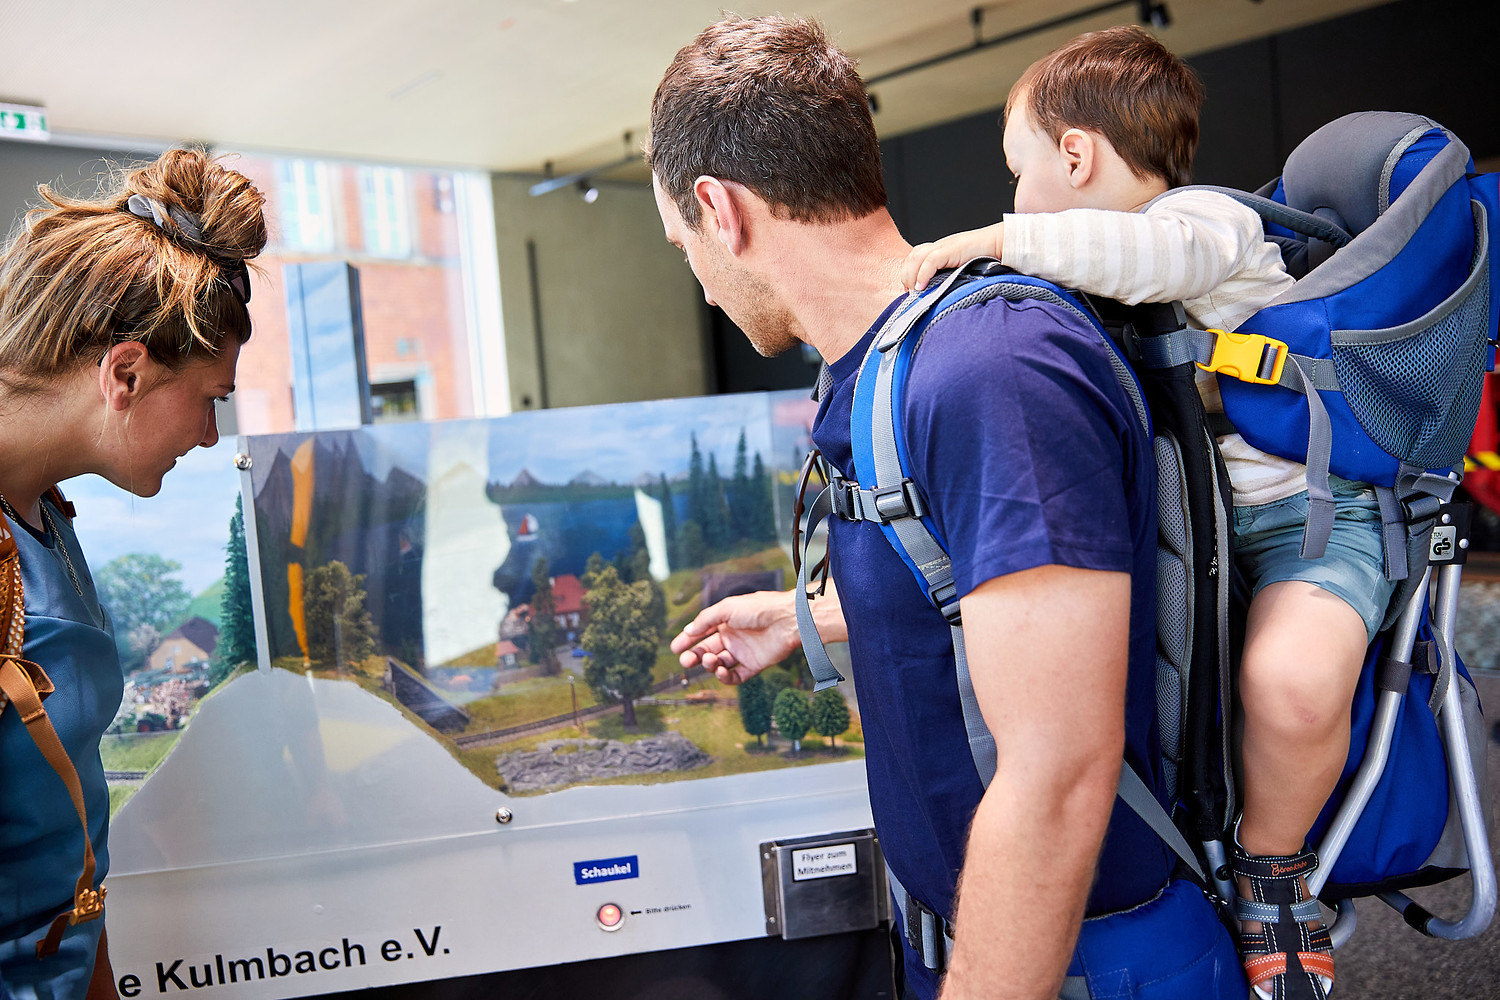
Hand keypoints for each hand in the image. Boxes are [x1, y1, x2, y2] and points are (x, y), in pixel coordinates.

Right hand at [670, 590, 802, 684]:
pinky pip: (735, 676)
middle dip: (694, 656)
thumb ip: (706, 620)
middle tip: (685, 661)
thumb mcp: (727, 608)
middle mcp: (733, 637)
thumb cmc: (759, 608)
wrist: (788, 620)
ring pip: (719, 663)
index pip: (701, 633)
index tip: (674, 648)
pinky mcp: (754, 665)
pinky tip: (720, 670)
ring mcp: (743, 652)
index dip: (687, 640)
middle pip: (707, 650)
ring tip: (709, 660)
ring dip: (709, 664)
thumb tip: (688, 630)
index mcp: (726, 622)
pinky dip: (724, 677)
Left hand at [901, 223, 1005, 291]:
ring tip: (914, 291)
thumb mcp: (962, 269)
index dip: (908, 273)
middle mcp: (939, 246)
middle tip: (910, 293)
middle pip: (912, 257)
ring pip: (916, 258)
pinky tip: (921, 286)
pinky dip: (922, 274)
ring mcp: (944, 246)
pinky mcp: (951, 249)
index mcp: (940, 250)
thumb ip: (948, 277)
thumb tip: (938, 296)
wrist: (999, 244)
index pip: (915, 259)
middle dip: (906, 276)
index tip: (910, 291)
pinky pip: (931, 261)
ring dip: (911, 276)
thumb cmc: (985, 257)